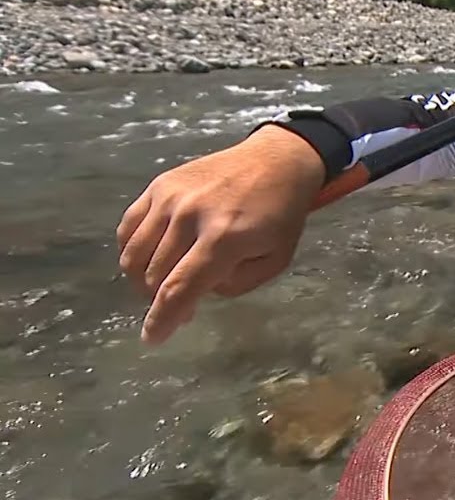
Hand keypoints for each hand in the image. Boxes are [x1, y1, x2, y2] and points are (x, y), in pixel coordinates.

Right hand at [116, 125, 325, 344]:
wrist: (276, 161)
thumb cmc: (281, 215)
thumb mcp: (275, 259)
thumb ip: (236, 284)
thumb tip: (198, 291)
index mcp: (225, 237)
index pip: (180, 287)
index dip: (162, 318)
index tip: (153, 338)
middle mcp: (190, 216)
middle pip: (154, 275)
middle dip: (161, 301)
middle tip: (181, 305)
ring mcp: (170, 197)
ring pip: (134, 255)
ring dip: (144, 280)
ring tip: (166, 283)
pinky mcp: (159, 185)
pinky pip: (128, 227)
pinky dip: (132, 250)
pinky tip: (151, 258)